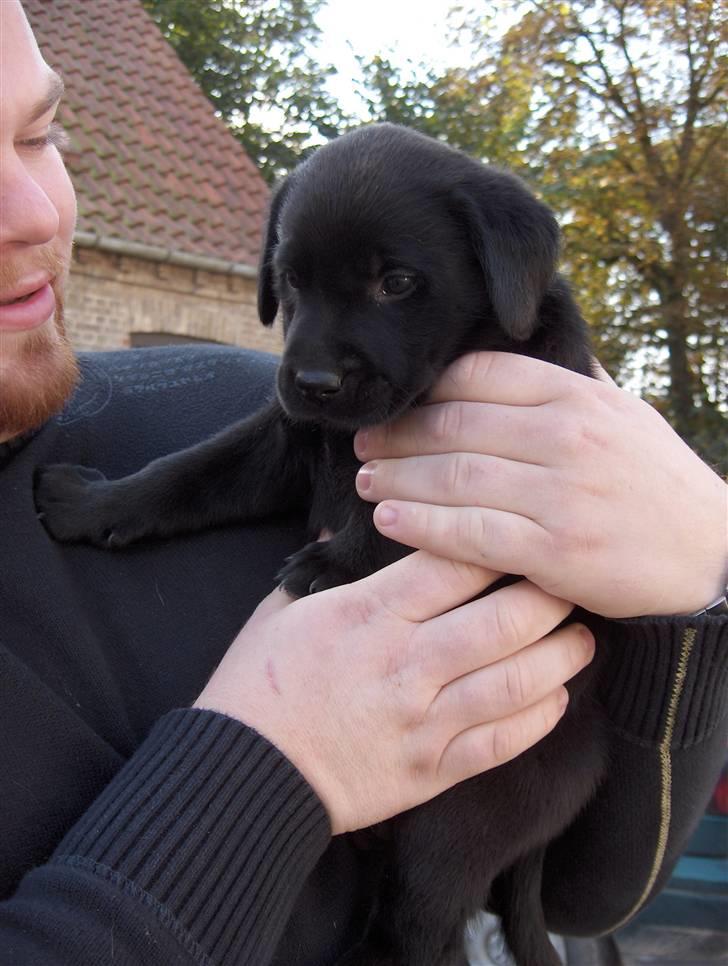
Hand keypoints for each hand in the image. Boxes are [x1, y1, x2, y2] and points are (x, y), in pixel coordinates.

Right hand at [195, 551, 593, 833]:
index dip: (499, 543)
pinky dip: (538, 719)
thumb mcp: (280, 607)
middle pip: (502, 621)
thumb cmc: (257, 684)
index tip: (525, 531)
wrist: (243, 773)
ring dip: (560, 658)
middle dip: (548, 597)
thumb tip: (346, 526)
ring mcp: (423, 720)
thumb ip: (323, 565)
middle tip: (571, 583)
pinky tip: (556, 697)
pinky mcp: (431, 771)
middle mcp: (406, 663)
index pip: (454, 567)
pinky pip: (501, 743)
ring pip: (515, 682)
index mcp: (370, 615)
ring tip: (581, 639)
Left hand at [354, 352, 727, 618]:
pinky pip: (471, 533)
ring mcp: (562, 493)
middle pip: (454, 425)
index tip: (397, 402)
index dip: (426, 389)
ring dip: (397, 477)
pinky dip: (422, 525)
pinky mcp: (557, 549)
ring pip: (454, 477)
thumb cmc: (658, 482)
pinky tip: (391, 519)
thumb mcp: (627, 414)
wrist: (714, 555)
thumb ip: (575, 380)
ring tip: (366, 480)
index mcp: (577, 396)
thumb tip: (532, 341)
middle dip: (397, 434)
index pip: (481, 375)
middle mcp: (567, 435)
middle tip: (363, 442)